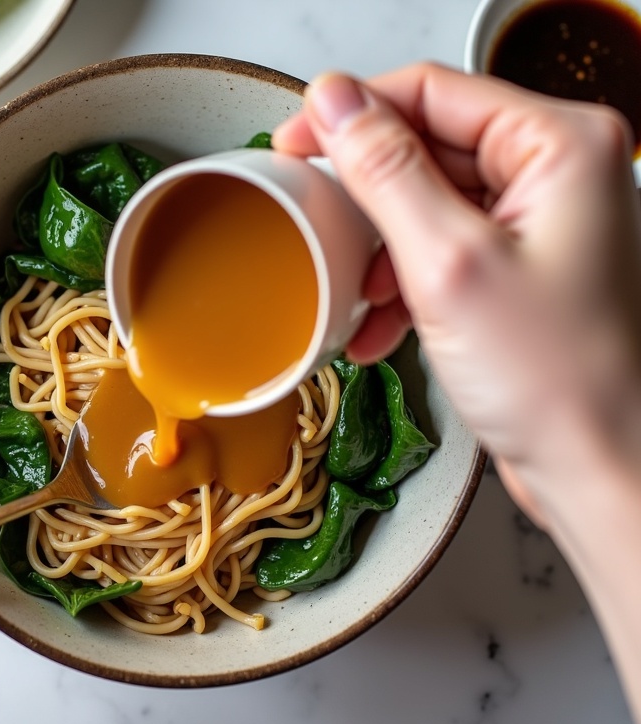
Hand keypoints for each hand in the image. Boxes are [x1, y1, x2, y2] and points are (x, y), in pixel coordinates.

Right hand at [273, 63, 640, 723]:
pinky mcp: (517, 265)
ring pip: (427, 200)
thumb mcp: (447, 262)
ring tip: (352, 291)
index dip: (353, 112)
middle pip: (428, 145)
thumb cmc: (554, 378)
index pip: (433, 91)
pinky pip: (440, 246)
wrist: (595, 466)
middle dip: (366, 194)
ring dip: (378, 247)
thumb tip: (334, 101)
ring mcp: (536, 221)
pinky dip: (401, 281)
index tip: (294, 141)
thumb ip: (386, 171)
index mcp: (559, 145)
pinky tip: (375, 324)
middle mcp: (554, 172)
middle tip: (311, 217)